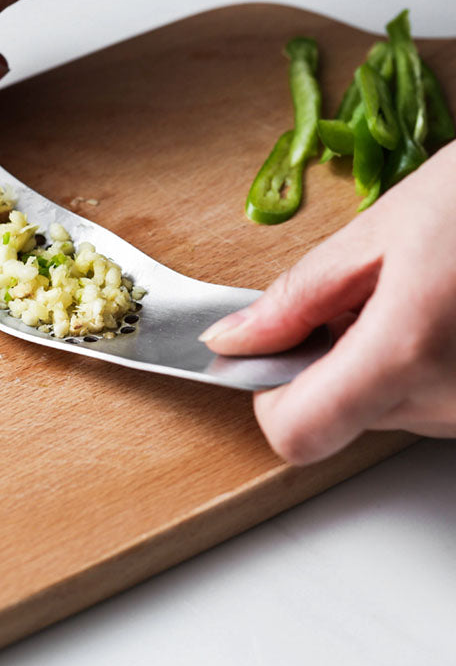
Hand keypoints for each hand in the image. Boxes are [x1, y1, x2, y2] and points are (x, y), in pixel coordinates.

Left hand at [200, 142, 455, 464]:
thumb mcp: (379, 231)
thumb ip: (297, 299)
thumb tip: (232, 341)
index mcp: (405, 353)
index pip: (297, 434)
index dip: (271, 395)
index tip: (274, 351)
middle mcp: (449, 403)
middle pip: (338, 417)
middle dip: (326, 361)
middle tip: (357, 296)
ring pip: (384, 409)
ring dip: (373, 360)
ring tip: (411, 295)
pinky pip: (428, 401)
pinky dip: (414, 365)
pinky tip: (439, 314)